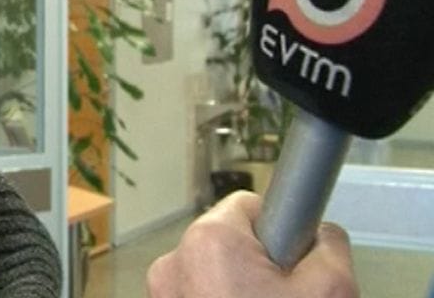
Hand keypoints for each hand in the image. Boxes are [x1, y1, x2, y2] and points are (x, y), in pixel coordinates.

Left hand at [146, 191, 357, 297]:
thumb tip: (322, 231)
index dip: (279, 230)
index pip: (248, 204)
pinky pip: (197, 292)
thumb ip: (329, 243)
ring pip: (212, 270)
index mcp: (208, 239)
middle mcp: (172, 259)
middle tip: (282, 294)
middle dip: (258, 262)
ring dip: (238, 286)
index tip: (292, 256)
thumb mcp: (330, 289)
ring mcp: (162, 291)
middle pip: (229, 239)